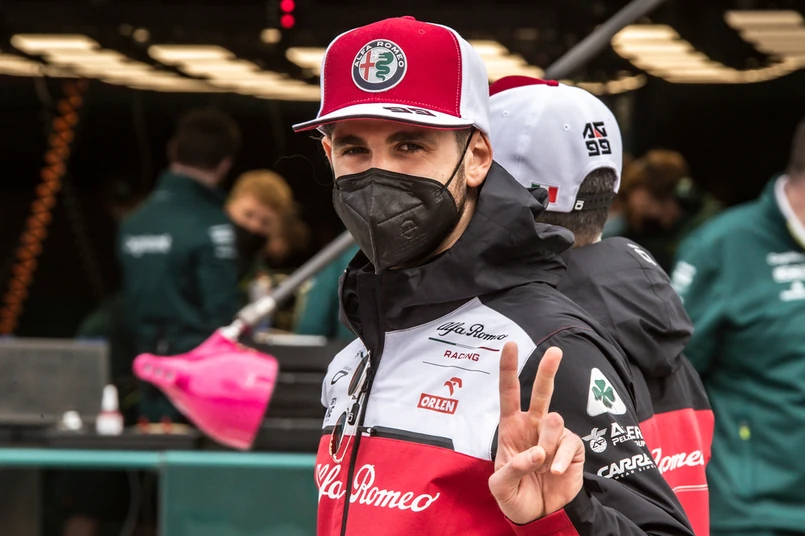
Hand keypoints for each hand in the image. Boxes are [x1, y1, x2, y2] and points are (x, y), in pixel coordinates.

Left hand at [489, 342, 584, 524]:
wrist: (540, 516)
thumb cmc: (515, 496)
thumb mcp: (500, 487)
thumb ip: (512, 469)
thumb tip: (536, 452)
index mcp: (511, 427)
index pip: (509, 393)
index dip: (508, 368)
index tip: (510, 344)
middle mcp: (534, 426)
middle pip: (542, 392)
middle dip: (548, 370)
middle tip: (556, 352)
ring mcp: (555, 436)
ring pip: (555, 421)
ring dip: (546, 443)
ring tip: (542, 464)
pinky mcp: (573, 448)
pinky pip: (570, 444)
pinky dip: (561, 459)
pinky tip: (556, 472)